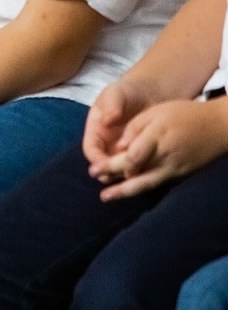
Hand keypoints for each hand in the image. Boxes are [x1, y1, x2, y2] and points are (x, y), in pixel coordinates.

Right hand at [83, 79, 151, 170]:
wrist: (149, 93)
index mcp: (95, 131)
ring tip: (139, 176)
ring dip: (127, 175)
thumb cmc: (128, 93)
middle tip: (124, 176)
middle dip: (111, 173)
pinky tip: (151, 171)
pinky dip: (141, 172)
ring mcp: (122, 151)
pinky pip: (138, 167)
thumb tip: (107, 121)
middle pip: (103, 166)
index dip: (97, 160)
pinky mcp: (139, 154)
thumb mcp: (116, 94)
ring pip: (120, 170)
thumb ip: (112, 106)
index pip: (91, 150)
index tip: (107, 165)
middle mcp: (106, 145)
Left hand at [88, 99, 227, 199]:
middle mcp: (165, 155)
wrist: (219, 127)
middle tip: (93, 181)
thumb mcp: (156, 111)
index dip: (113, 164)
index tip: (94, 168)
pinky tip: (128, 191)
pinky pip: (158, 183)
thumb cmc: (184, 114)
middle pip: (136, 171)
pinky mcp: (180, 174)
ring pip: (147, 183)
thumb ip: (135, 128)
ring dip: (125, 191)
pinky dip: (141, 187)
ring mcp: (174, 168)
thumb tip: (119, 146)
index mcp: (157, 136)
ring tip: (106, 197)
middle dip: (113, 178)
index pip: (132, 156)